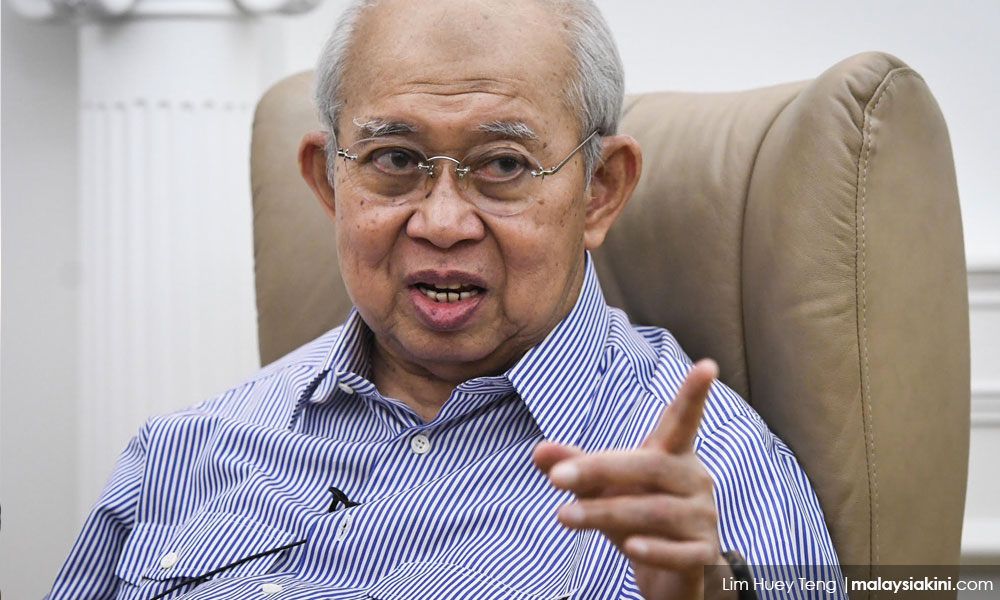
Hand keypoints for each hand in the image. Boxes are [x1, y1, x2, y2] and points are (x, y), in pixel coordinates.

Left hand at [532, 359, 731, 599]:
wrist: (675, 578)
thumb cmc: (639, 516)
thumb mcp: (605, 490)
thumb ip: (576, 468)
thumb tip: (538, 451)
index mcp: (674, 456)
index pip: (684, 421)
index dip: (694, 394)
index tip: (707, 366)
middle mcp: (695, 480)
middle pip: (650, 466)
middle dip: (600, 470)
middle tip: (555, 478)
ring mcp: (702, 518)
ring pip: (655, 511)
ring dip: (606, 513)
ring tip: (564, 516)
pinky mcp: (703, 556)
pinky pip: (680, 552)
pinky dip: (654, 550)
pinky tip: (629, 548)